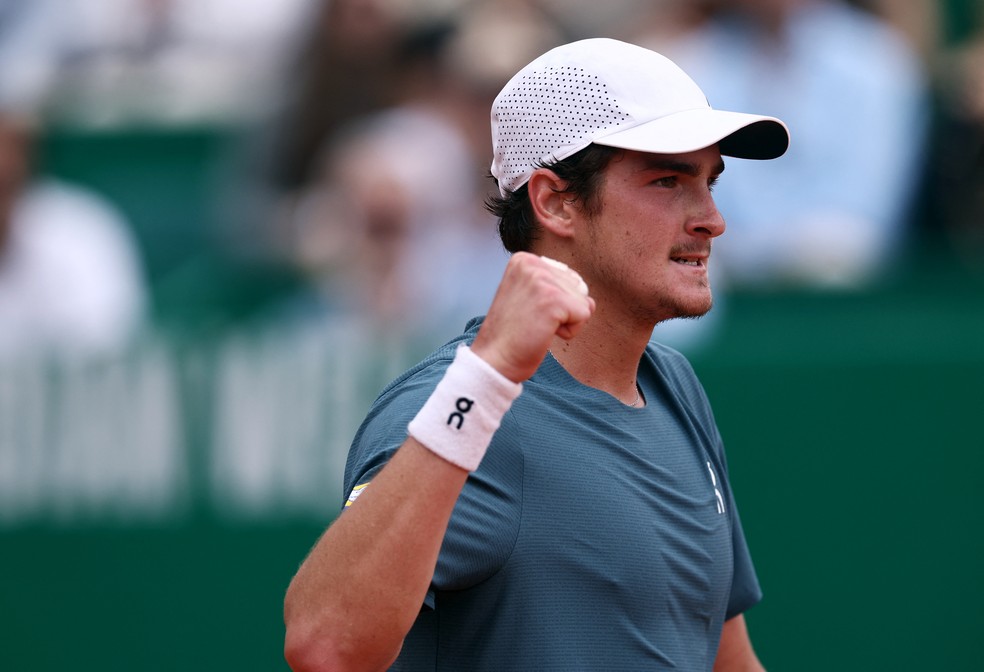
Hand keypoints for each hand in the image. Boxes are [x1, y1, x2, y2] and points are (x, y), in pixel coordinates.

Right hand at [470, 252, 594, 382]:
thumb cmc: (512, 334)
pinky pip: (584, 315)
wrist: (494, 359)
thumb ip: (558, 287)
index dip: (555, 302)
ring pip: (583, 301)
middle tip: (532, 321)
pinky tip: (544, 333)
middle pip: (578, 287)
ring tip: (536, 326)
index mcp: (524, 259)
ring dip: (565, 321)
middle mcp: (532, 263)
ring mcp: (542, 280)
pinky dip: (569, 331)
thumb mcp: (529, 296)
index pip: (568, 277)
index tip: (528, 311)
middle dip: (562, 311)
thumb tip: (590, 301)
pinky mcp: (554, 299)